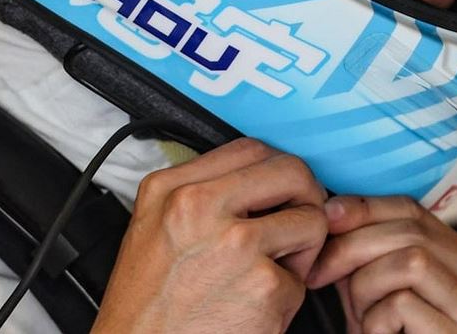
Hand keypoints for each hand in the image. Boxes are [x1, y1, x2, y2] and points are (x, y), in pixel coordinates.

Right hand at [91, 138, 328, 333]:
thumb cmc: (145, 307)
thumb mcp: (152, 227)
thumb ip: (196, 192)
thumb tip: (252, 178)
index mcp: (171, 188)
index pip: (250, 149)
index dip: (276, 167)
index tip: (280, 189)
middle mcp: (201, 206)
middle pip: (291, 171)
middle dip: (307, 197)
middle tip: (299, 222)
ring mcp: (236, 244)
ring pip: (311, 221)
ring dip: (303, 249)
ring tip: (273, 272)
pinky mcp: (263, 287)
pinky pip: (300, 280)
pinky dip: (286, 298)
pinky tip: (255, 308)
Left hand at [307, 195, 456, 332]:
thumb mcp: (381, 290)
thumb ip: (370, 251)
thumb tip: (333, 210)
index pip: (413, 210)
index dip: (365, 208)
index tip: (327, 217)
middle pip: (411, 232)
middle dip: (353, 246)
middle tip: (319, 271)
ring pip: (412, 261)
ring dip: (367, 286)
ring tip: (360, 317)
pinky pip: (406, 305)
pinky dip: (377, 319)